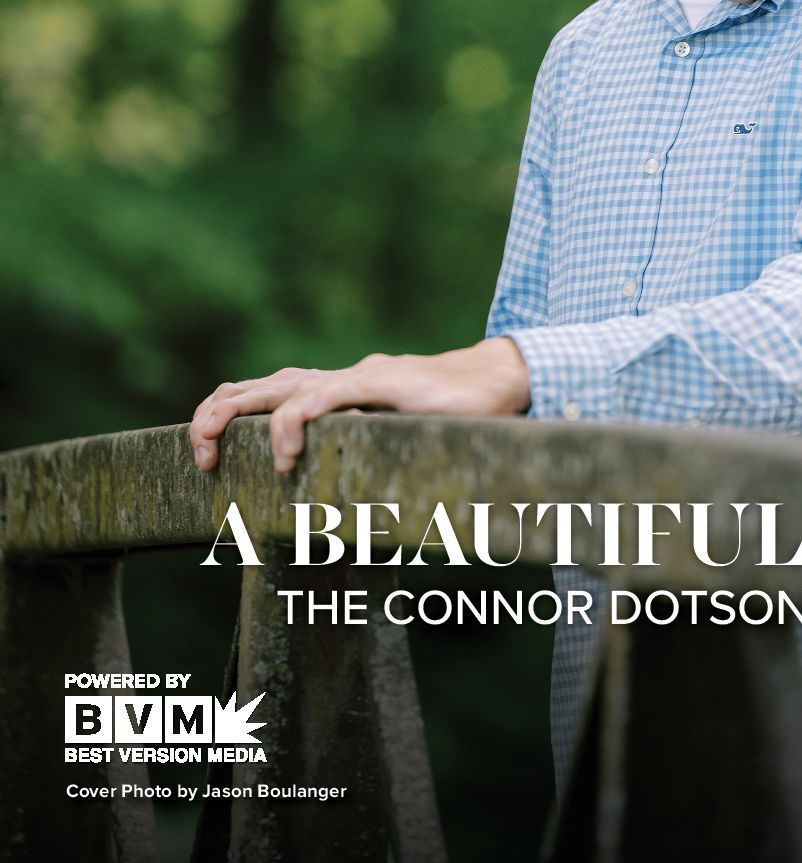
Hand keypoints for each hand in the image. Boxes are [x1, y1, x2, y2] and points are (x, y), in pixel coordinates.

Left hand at [188, 338, 530, 473]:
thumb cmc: (452, 418)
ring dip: (237, 415)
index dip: (229, 413)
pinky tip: (283, 450)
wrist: (499, 382)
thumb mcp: (396, 445)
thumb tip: (349, 528)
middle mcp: (338, 379)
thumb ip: (367, 465)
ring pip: (280, 387)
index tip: (208, 454)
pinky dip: (296, 420)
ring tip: (213, 448)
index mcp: (337, 392)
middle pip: (259, 386)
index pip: (267, 392)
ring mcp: (357, 378)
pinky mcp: (380, 382)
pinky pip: (326, 395)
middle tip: (199, 454)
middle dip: (216, 414)